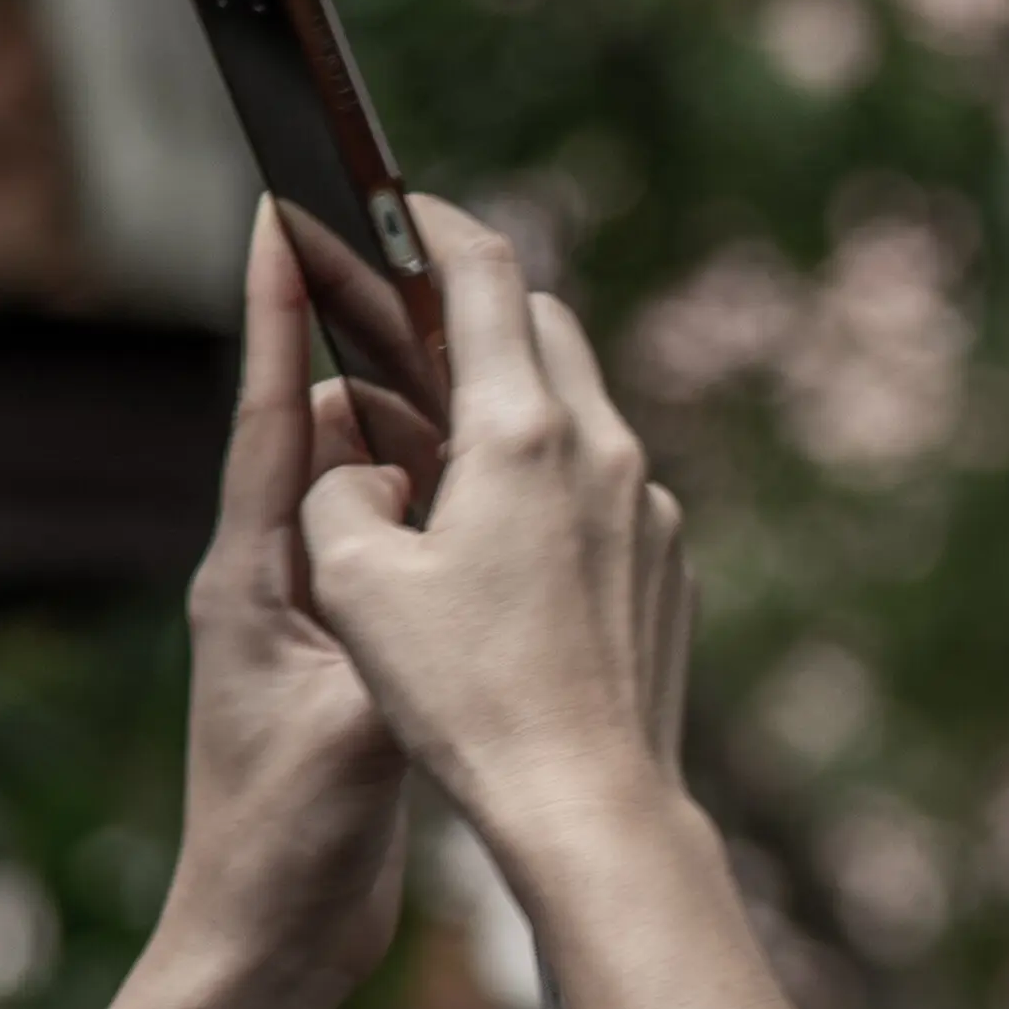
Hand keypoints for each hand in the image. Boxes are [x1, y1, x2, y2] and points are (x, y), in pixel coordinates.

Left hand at [142, 201, 413, 1008]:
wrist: (271, 942)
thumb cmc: (293, 841)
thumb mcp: (350, 723)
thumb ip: (376, 610)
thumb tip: (383, 488)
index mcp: (251, 579)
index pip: (266, 416)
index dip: (271, 315)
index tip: (276, 215)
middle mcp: (273, 580)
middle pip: (324, 437)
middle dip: (369, 355)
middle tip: (421, 272)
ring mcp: (312, 620)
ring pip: (368, 493)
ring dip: (416, 439)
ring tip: (472, 374)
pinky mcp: (352, 660)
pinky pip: (396, 554)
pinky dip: (436, 515)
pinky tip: (486, 495)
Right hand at [293, 195, 695, 862]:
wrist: (591, 803)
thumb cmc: (466, 698)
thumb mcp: (356, 589)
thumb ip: (339, 493)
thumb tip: (361, 459)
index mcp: (520, 433)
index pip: (483, 275)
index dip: (435, 223)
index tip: (401, 205)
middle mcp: (601, 448)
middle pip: (542, 325)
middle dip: (477, 308)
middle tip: (414, 323)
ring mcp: (648, 502)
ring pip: (581, 407)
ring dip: (518, 399)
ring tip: (451, 442)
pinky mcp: (669, 557)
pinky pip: (606, 482)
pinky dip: (555, 475)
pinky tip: (508, 543)